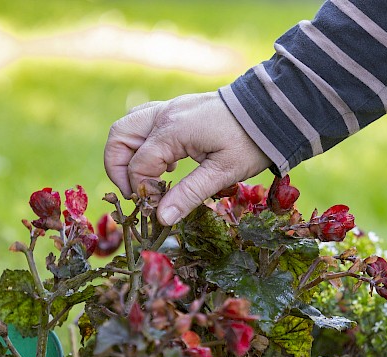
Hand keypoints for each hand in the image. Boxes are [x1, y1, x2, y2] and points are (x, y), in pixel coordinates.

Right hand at [104, 92, 271, 224]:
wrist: (270, 110)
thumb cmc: (249, 142)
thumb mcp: (223, 173)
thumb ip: (189, 194)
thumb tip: (161, 218)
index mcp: (172, 130)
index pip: (138, 164)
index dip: (141, 191)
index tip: (155, 210)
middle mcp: (164, 115)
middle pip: (118, 137)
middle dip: (116, 168)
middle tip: (134, 194)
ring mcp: (169, 108)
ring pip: (127, 126)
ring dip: (126, 153)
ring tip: (145, 180)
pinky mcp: (177, 109)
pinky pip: (144, 122)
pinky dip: (142, 144)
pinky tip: (165, 164)